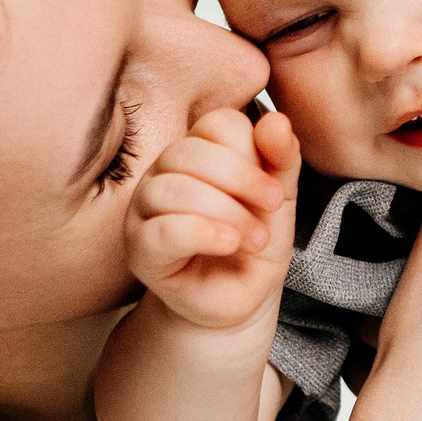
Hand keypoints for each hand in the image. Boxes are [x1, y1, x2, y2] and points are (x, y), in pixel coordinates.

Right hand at [125, 108, 299, 330]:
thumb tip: (277, 122)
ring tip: (256, 239)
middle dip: (242, 179)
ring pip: (173, 188)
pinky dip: (202, 233)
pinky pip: (161, 230)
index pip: (216, 124)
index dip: (252, 150)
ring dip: (227, 212)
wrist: (240, 298)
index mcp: (198, 151)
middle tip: (272, 210)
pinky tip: (228, 243)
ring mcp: (145, 209)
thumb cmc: (253, 241)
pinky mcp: (140, 248)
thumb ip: (281, 159)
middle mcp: (164, 172)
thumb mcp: (280, 199)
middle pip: (190, 151)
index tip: (277, 192)